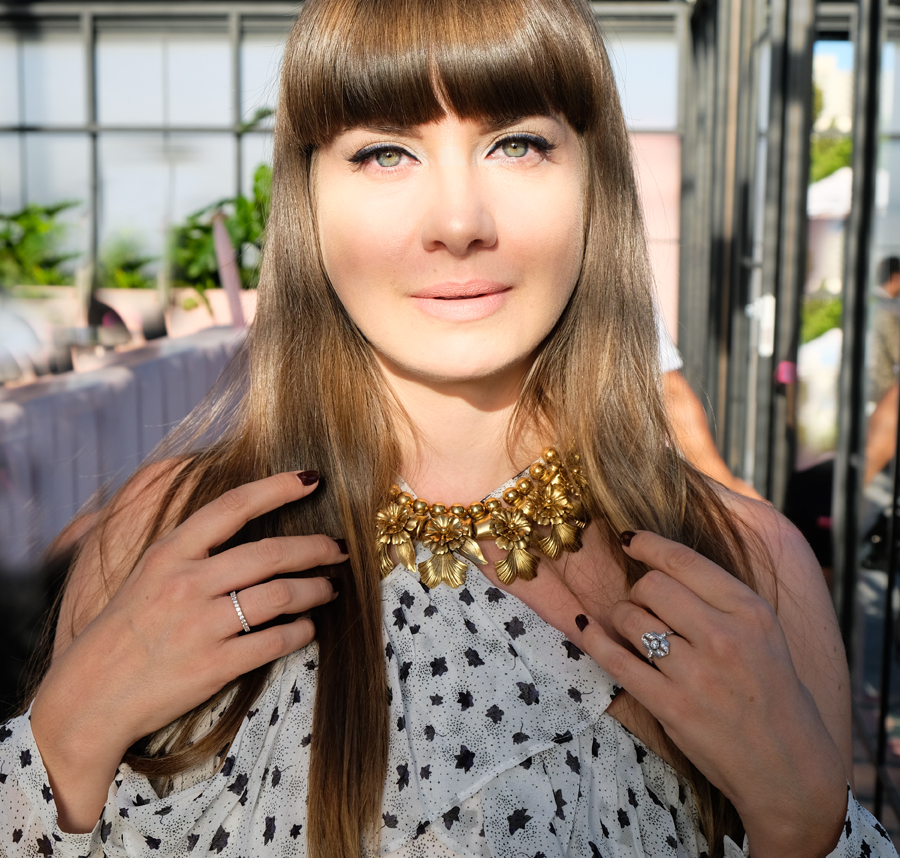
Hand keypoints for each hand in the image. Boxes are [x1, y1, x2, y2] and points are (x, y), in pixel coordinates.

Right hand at [32, 470, 345, 829]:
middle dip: (315, 548)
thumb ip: (188, 550)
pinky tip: (308, 628)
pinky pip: (275, 641)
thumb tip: (240, 525)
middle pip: (270, 553)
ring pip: (280, 595)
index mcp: (168, 553)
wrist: (87, 701)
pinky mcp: (213, 666)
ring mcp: (200, 625)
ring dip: (315, 589)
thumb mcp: (144, 576)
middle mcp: (186, 584)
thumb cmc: (120, 635)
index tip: (311, 479)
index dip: (277, 488)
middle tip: (338, 549)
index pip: (232, 506)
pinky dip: (301, 631)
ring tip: (329, 589)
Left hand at [575, 530, 846, 857]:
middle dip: (639, 590)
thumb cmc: (773, 693)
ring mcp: (696, 674)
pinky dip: (592, 639)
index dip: (648, 544)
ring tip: (634, 629)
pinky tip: (584, 627)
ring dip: (622, 617)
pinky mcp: (671, 707)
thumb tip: (662, 562)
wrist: (790, 768)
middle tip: (645, 605)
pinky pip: (616, 659)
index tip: (630, 540)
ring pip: (630, 618)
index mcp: (750, 612)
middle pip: (651, 585)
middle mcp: (724, 637)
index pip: (684, 561)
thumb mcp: (765, 632)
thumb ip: (721, 597)